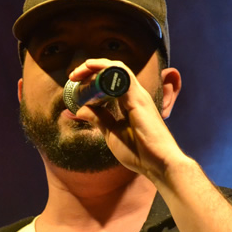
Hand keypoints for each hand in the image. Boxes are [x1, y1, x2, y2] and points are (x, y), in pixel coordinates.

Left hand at [72, 58, 183, 182]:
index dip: (93, 78)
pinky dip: (105, 69)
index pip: (111, 81)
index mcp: (130, 102)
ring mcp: (138, 95)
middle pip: (112, 71)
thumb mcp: (112, 134)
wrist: (158, 164)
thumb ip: (99, 119)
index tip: (75, 84)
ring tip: (78, 73)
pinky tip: (90, 70)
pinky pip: (122, 76)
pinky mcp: (138, 99)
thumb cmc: (139, 152)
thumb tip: (80, 110)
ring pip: (116, 69)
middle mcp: (135, 95)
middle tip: (73, 76)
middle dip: (90, 69)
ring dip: (95, 67)